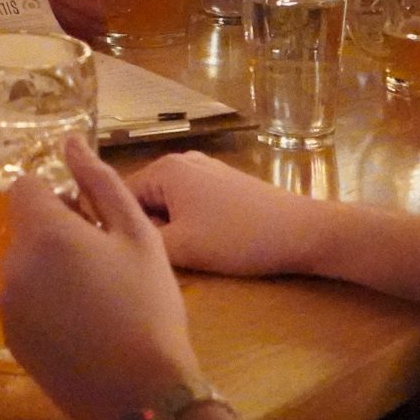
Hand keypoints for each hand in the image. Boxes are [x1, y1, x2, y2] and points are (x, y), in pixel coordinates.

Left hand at [0, 136, 206, 419]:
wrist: (143, 393)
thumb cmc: (148, 306)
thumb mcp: (138, 234)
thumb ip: (99, 181)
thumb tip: (69, 141)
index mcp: (42, 233)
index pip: (24, 187)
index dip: (57, 196)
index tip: (90, 219)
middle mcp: (12, 265)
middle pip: (24, 229)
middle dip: (57, 234)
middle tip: (104, 260)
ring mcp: (7, 307)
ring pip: (23, 266)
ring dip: (50, 269)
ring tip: (97, 297)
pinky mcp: (11, 342)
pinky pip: (23, 303)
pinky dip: (45, 304)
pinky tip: (84, 327)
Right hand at [127, 151, 331, 278]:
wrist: (302, 232)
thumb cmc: (238, 237)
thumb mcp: (181, 248)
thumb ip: (142, 242)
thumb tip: (119, 238)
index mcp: (165, 169)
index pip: (118, 196)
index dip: (117, 228)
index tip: (126, 255)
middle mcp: (182, 160)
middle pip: (144, 199)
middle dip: (148, 228)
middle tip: (159, 259)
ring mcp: (206, 169)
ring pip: (168, 203)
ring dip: (170, 228)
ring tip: (182, 255)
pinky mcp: (225, 183)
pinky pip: (190, 202)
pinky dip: (190, 223)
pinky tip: (205, 245)